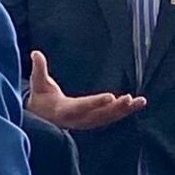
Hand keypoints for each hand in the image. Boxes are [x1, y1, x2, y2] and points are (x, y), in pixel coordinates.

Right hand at [27, 51, 143, 131]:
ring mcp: (87, 122)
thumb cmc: (40, 97)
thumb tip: (35, 53)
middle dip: (115, 108)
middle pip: (99, 116)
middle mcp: (78, 119)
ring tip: (140, 102)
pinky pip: (111, 118)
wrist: (42, 117)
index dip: (95, 103)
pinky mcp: (93, 120)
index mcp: (64, 110)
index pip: (82, 107)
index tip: (110, 97)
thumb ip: (38, 68)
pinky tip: (136, 104)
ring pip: (108, 118)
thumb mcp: (37, 83)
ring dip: (124, 111)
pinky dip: (124, 112)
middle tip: (129, 99)